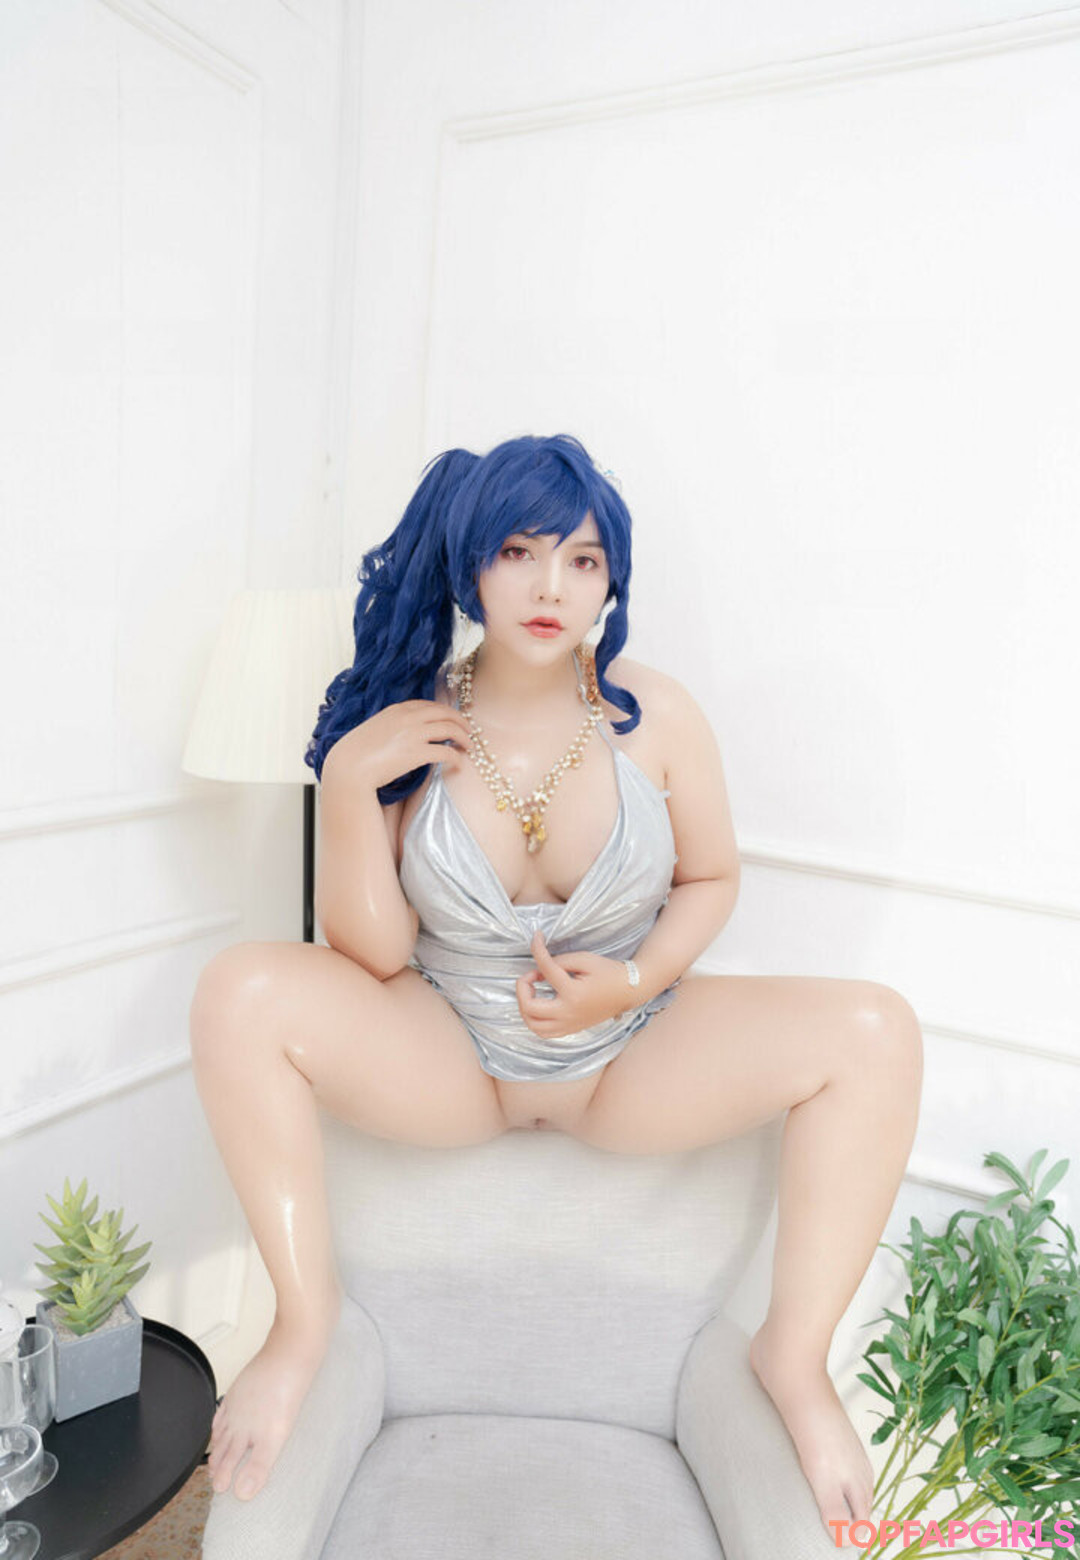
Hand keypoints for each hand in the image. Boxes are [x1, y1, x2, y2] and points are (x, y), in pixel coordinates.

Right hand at [324, 700, 470, 789]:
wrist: (348, 766)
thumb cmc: (357, 752)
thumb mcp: (376, 728)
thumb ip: (393, 725)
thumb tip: (406, 733)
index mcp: (398, 709)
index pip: (430, 705)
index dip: (446, 712)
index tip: (453, 719)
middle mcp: (408, 717)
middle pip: (445, 713)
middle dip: (461, 721)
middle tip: (469, 731)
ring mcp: (413, 734)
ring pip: (450, 730)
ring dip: (464, 738)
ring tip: (469, 747)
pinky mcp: (416, 753)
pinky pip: (446, 753)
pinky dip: (456, 758)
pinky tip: (458, 765)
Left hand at [516, 929, 633, 1038]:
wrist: (628, 991)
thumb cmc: (608, 973)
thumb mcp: (585, 959)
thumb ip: (560, 961)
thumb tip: (540, 969)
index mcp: (573, 993)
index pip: (545, 969)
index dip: (537, 949)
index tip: (536, 938)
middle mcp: (568, 1013)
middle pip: (529, 1008)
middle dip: (522, 988)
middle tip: (531, 976)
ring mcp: (569, 1024)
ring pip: (533, 1025)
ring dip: (525, 1007)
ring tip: (532, 992)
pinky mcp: (571, 1029)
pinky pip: (544, 1032)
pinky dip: (535, 1019)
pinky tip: (540, 1005)